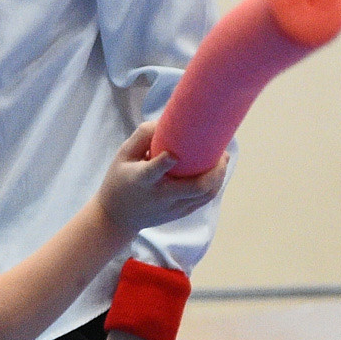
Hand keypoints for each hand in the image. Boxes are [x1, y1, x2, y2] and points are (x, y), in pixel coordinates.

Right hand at [95, 122, 227, 236]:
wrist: (117, 218)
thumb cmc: (119, 180)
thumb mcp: (122, 156)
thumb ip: (142, 136)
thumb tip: (166, 121)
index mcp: (141, 180)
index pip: (153, 172)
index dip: (165, 162)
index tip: (174, 153)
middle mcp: (159, 196)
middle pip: (194, 187)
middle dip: (214, 170)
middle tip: (221, 152)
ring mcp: (172, 208)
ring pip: (205, 194)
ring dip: (219, 176)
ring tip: (223, 159)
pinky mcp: (180, 213)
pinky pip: (204, 200)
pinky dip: (214, 184)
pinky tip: (217, 172)